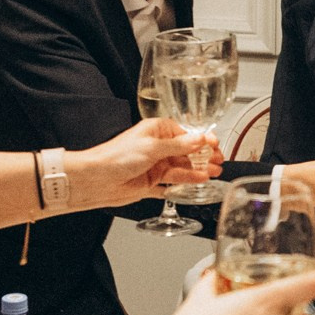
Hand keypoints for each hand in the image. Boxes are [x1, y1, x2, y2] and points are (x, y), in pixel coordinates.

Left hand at [79, 118, 216, 208]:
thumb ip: (179, 146)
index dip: (202, 140)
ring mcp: (155, 165)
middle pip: (187, 152)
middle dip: (203, 157)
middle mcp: (157, 147)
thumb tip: (200, 139)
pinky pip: (173, 182)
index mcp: (157, 131)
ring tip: (212, 173)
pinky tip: (197, 182)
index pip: (186, 134)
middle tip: (218, 162)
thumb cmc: (116, 157)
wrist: (97, 180)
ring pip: (182, 167)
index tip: (215, 145)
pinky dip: (185, 182)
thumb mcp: (152, 147)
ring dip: (197, 170)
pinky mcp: (152, 182)